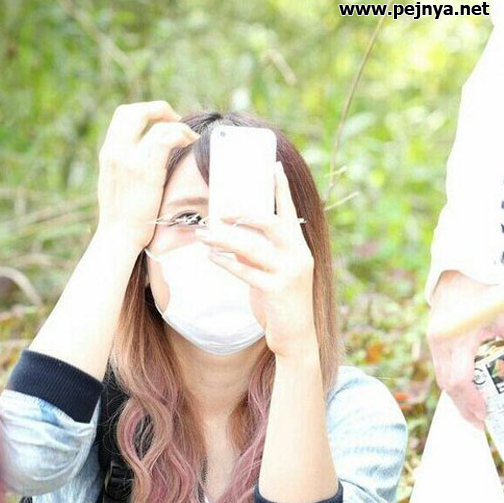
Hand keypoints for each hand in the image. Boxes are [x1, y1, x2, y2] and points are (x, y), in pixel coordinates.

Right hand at [97, 100, 198, 250]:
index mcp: (108, 153)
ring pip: (155, 122)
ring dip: (177, 124)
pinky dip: (182, 135)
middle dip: (158, 109)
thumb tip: (143, 158)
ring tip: (189, 137)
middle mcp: (115, 152)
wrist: (118, 237)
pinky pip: (166, 138)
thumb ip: (125, 166)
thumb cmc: (122, 218)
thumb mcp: (116, 185)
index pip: (122, 115)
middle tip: (176, 120)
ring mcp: (129, 160)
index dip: (144, 112)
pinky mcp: (146, 170)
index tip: (161, 122)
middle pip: (134, 110)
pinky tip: (190, 143)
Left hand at [194, 161, 316, 360]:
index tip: (272, 165)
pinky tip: (211, 257)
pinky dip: (227, 263)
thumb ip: (260, 254)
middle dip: (246, 213)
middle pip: (273, 223)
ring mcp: (289, 272)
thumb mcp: (275, 273)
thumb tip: (234, 238)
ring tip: (204, 235)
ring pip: (254, 248)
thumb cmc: (282, 303)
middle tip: (221, 210)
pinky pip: (247, 272)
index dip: (282, 188)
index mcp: (299, 247)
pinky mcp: (278, 290)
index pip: (291, 211)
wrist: (296, 337)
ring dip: (225, 240)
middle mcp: (298, 255)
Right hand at [426, 269, 503, 427]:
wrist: (460, 269)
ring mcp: (435, 340)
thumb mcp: (502, 317)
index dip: (471, 402)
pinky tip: (467, 389)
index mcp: (457, 338)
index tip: (484, 416)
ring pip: (442, 378)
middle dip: (464, 407)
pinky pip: (442, 367)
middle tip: (481, 422)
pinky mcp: (435, 338)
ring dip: (458, 397)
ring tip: (474, 411)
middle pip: (447, 385)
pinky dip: (454, 382)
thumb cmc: (485, 290)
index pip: (459, 381)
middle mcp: (441, 342)